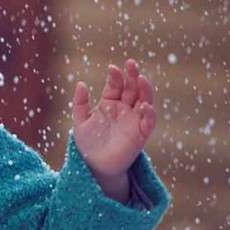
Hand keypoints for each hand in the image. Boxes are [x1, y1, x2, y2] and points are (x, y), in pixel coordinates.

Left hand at [71, 59, 156, 200]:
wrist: (94, 165)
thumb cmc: (88, 142)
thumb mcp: (80, 120)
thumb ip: (80, 103)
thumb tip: (81, 83)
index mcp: (110, 103)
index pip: (116, 85)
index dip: (116, 76)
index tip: (112, 68)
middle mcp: (124, 109)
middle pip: (133, 88)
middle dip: (133, 76)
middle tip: (131, 64)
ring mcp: (133, 121)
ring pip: (144, 101)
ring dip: (145, 90)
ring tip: (141, 79)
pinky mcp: (140, 135)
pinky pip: (148, 123)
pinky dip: (149, 115)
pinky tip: (145, 106)